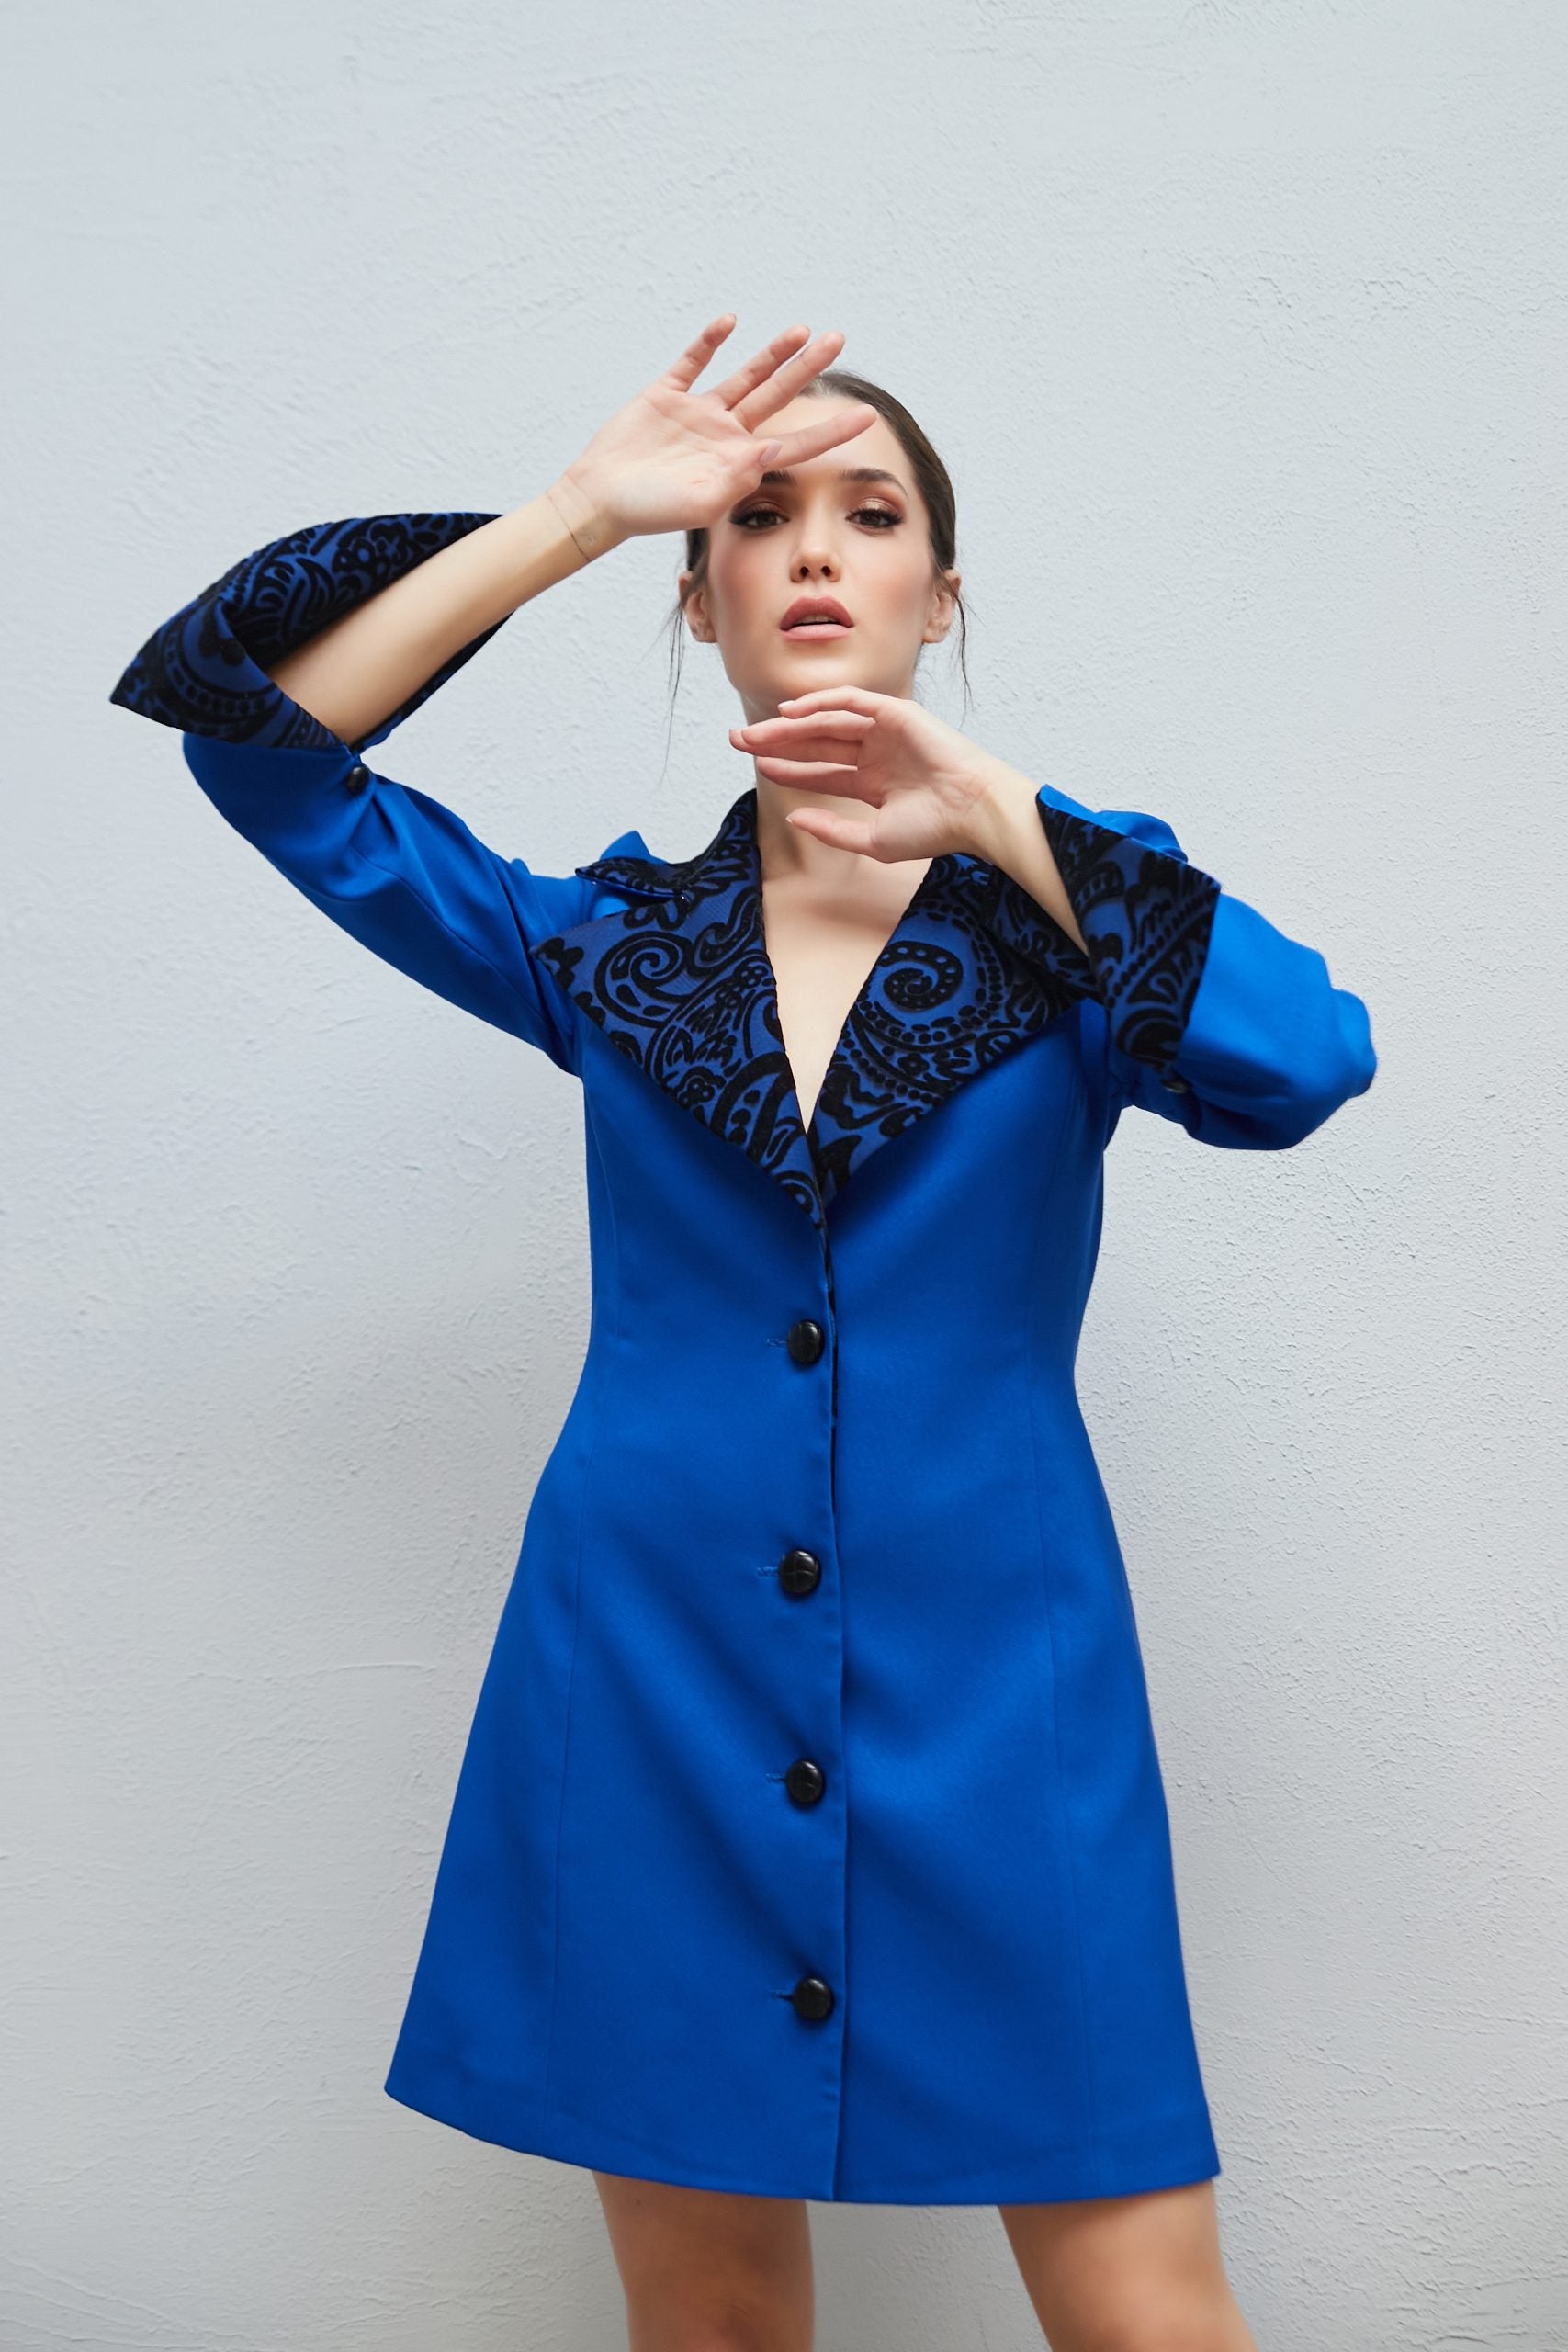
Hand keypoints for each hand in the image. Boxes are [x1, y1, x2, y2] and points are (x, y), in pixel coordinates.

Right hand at [551, 315, 877, 546]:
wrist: (598, 501)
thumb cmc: (648, 512)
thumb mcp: (699, 503)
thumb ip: (738, 480)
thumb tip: (773, 452)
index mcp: (738, 464)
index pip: (796, 444)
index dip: (831, 430)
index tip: (867, 416)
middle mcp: (724, 436)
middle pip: (776, 395)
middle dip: (807, 368)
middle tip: (838, 339)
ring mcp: (696, 414)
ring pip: (744, 376)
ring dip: (771, 353)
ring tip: (801, 329)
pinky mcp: (665, 396)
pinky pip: (692, 363)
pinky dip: (709, 342)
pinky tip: (729, 323)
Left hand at [729, 688, 1032, 863]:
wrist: (971, 811)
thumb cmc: (933, 830)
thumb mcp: (872, 839)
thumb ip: (832, 830)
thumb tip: (793, 817)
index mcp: (873, 783)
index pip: (821, 771)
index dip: (788, 768)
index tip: (758, 767)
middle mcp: (876, 754)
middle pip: (816, 743)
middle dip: (777, 741)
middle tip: (739, 742)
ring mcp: (886, 732)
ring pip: (827, 721)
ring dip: (790, 724)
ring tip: (755, 732)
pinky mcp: (896, 712)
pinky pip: (851, 701)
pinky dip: (821, 702)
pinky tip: (791, 712)